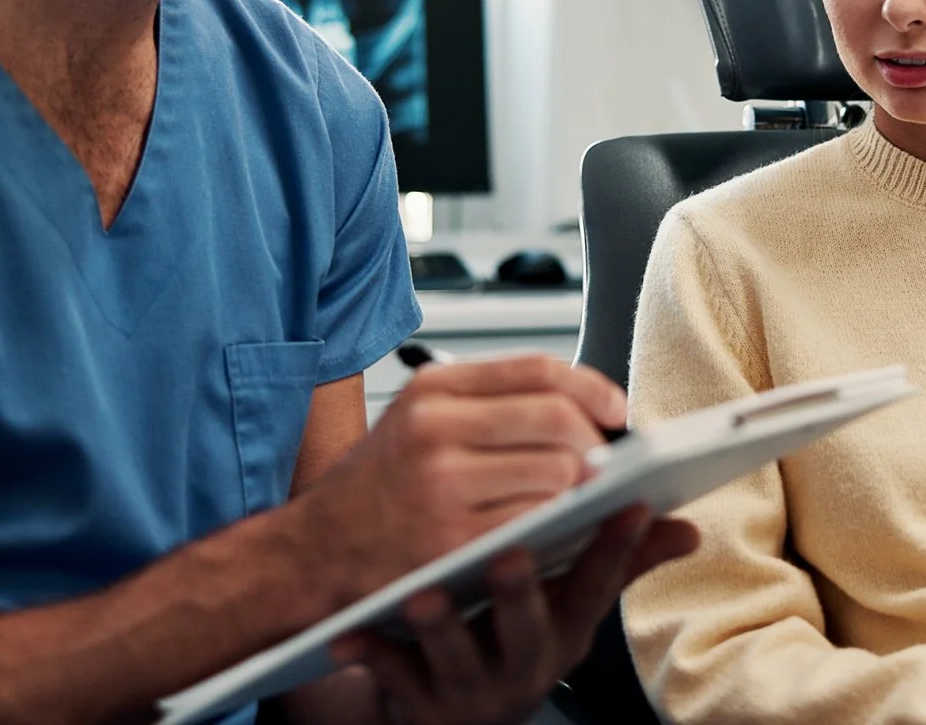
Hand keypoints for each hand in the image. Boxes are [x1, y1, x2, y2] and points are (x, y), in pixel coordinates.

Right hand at [295, 355, 629, 602]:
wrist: (310, 556)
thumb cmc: (374, 493)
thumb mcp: (418, 424)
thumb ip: (492, 407)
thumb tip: (586, 405)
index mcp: (432, 391)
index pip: (538, 369)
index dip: (592, 388)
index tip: (615, 410)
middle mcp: (435, 428)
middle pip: (559, 418)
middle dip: (595, 445)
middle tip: (599, 468)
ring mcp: (442, 484)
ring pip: (558, 472)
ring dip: (580, 492)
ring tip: (570, 504)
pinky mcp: (452, 540)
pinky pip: (537, 523)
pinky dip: (557, 528)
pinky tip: (548, 534)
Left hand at [334, 504, 700, 724]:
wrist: (445, 708)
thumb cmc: (508, 637)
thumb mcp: (568, 609)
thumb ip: (618, 563)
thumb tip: (687, 527)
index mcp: (565, 627)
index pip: (597, 586)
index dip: (614, 548)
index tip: (630, 505)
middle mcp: (525, 662)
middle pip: (528, 629)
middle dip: (521, 595)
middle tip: (511, 554)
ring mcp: (470, 685)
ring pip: (457, 659)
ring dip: (442, 629)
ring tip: (424, 598)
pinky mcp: (417, 699)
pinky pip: (391, 678)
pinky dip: (372, 657)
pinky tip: (351, 635)